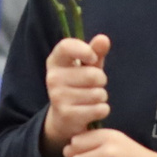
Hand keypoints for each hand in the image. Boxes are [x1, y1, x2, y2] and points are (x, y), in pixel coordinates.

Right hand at [42, 34, 112, 153]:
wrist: (64, 118)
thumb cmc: (78, 84)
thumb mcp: (87, 66)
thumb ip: (96, 52)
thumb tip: (103, 39)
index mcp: (55, 61)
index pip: (66, 46)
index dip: (84, 50)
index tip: (93, 58)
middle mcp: (52, 78)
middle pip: (93, 75)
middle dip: (101, 80)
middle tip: (93, 85)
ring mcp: (58, 97)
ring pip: (98, 94)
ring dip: (101, 97)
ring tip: (91, 99)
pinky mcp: (67, 115)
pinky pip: (99, 109)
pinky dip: (102, 110)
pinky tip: (92, 111)